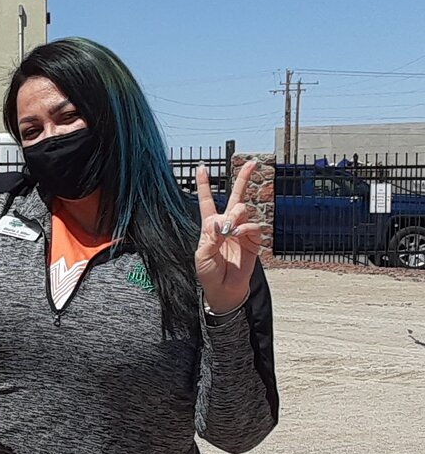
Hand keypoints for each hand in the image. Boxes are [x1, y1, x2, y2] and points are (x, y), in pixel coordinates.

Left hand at [195, 161, 262, 313]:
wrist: (223, 291)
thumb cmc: (209, 274)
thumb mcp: (202, 255)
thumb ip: (210, 237)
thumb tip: (221, 221)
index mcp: (210, 226)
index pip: (207, 201)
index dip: (204, 185)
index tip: (201, 167)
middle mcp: (227, 225)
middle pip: (236, 196)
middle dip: (244, 178)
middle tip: (252, 163)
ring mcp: (241, 231)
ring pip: (242, 209)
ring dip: (235, 215)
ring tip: (229, 230)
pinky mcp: (253, 241)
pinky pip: (253, 226)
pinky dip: (245, 228)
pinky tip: (237, 235)